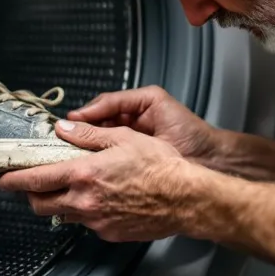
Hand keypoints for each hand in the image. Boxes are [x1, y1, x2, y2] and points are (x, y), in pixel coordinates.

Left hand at [0, 120, 208, 241]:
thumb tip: (62, 129)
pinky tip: (100, 199)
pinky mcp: (109, 233)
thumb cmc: (160, 166)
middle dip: (31, 195)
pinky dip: (85, 211)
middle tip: (33, 184)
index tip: (2, 179)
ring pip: (63, 215)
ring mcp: (96, 221)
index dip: (14, 180)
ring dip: (59, 203)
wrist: (187, 199)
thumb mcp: (123, 138)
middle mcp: (85, 201)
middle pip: (41, 204)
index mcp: (84, 175)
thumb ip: (88, 135)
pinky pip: (87, 223)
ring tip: (70, 188)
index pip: (35, 181)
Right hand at [67, 86, 218, 166]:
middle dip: (78, 136)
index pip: (95, 113)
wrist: (210, 160)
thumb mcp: (152, 100)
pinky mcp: (130, 175)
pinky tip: (90, 171)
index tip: (66, 123)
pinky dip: (97, 171)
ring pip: (96, 154)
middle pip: (91, 134)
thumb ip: (119, 100)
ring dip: (84, 155)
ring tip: (72, 156)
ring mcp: (127, 156)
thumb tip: (87, 108)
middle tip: (63, 141)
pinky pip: (107, 172)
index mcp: (129, 114)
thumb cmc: (188, 129)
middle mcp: (125, 136)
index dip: (81, 118)